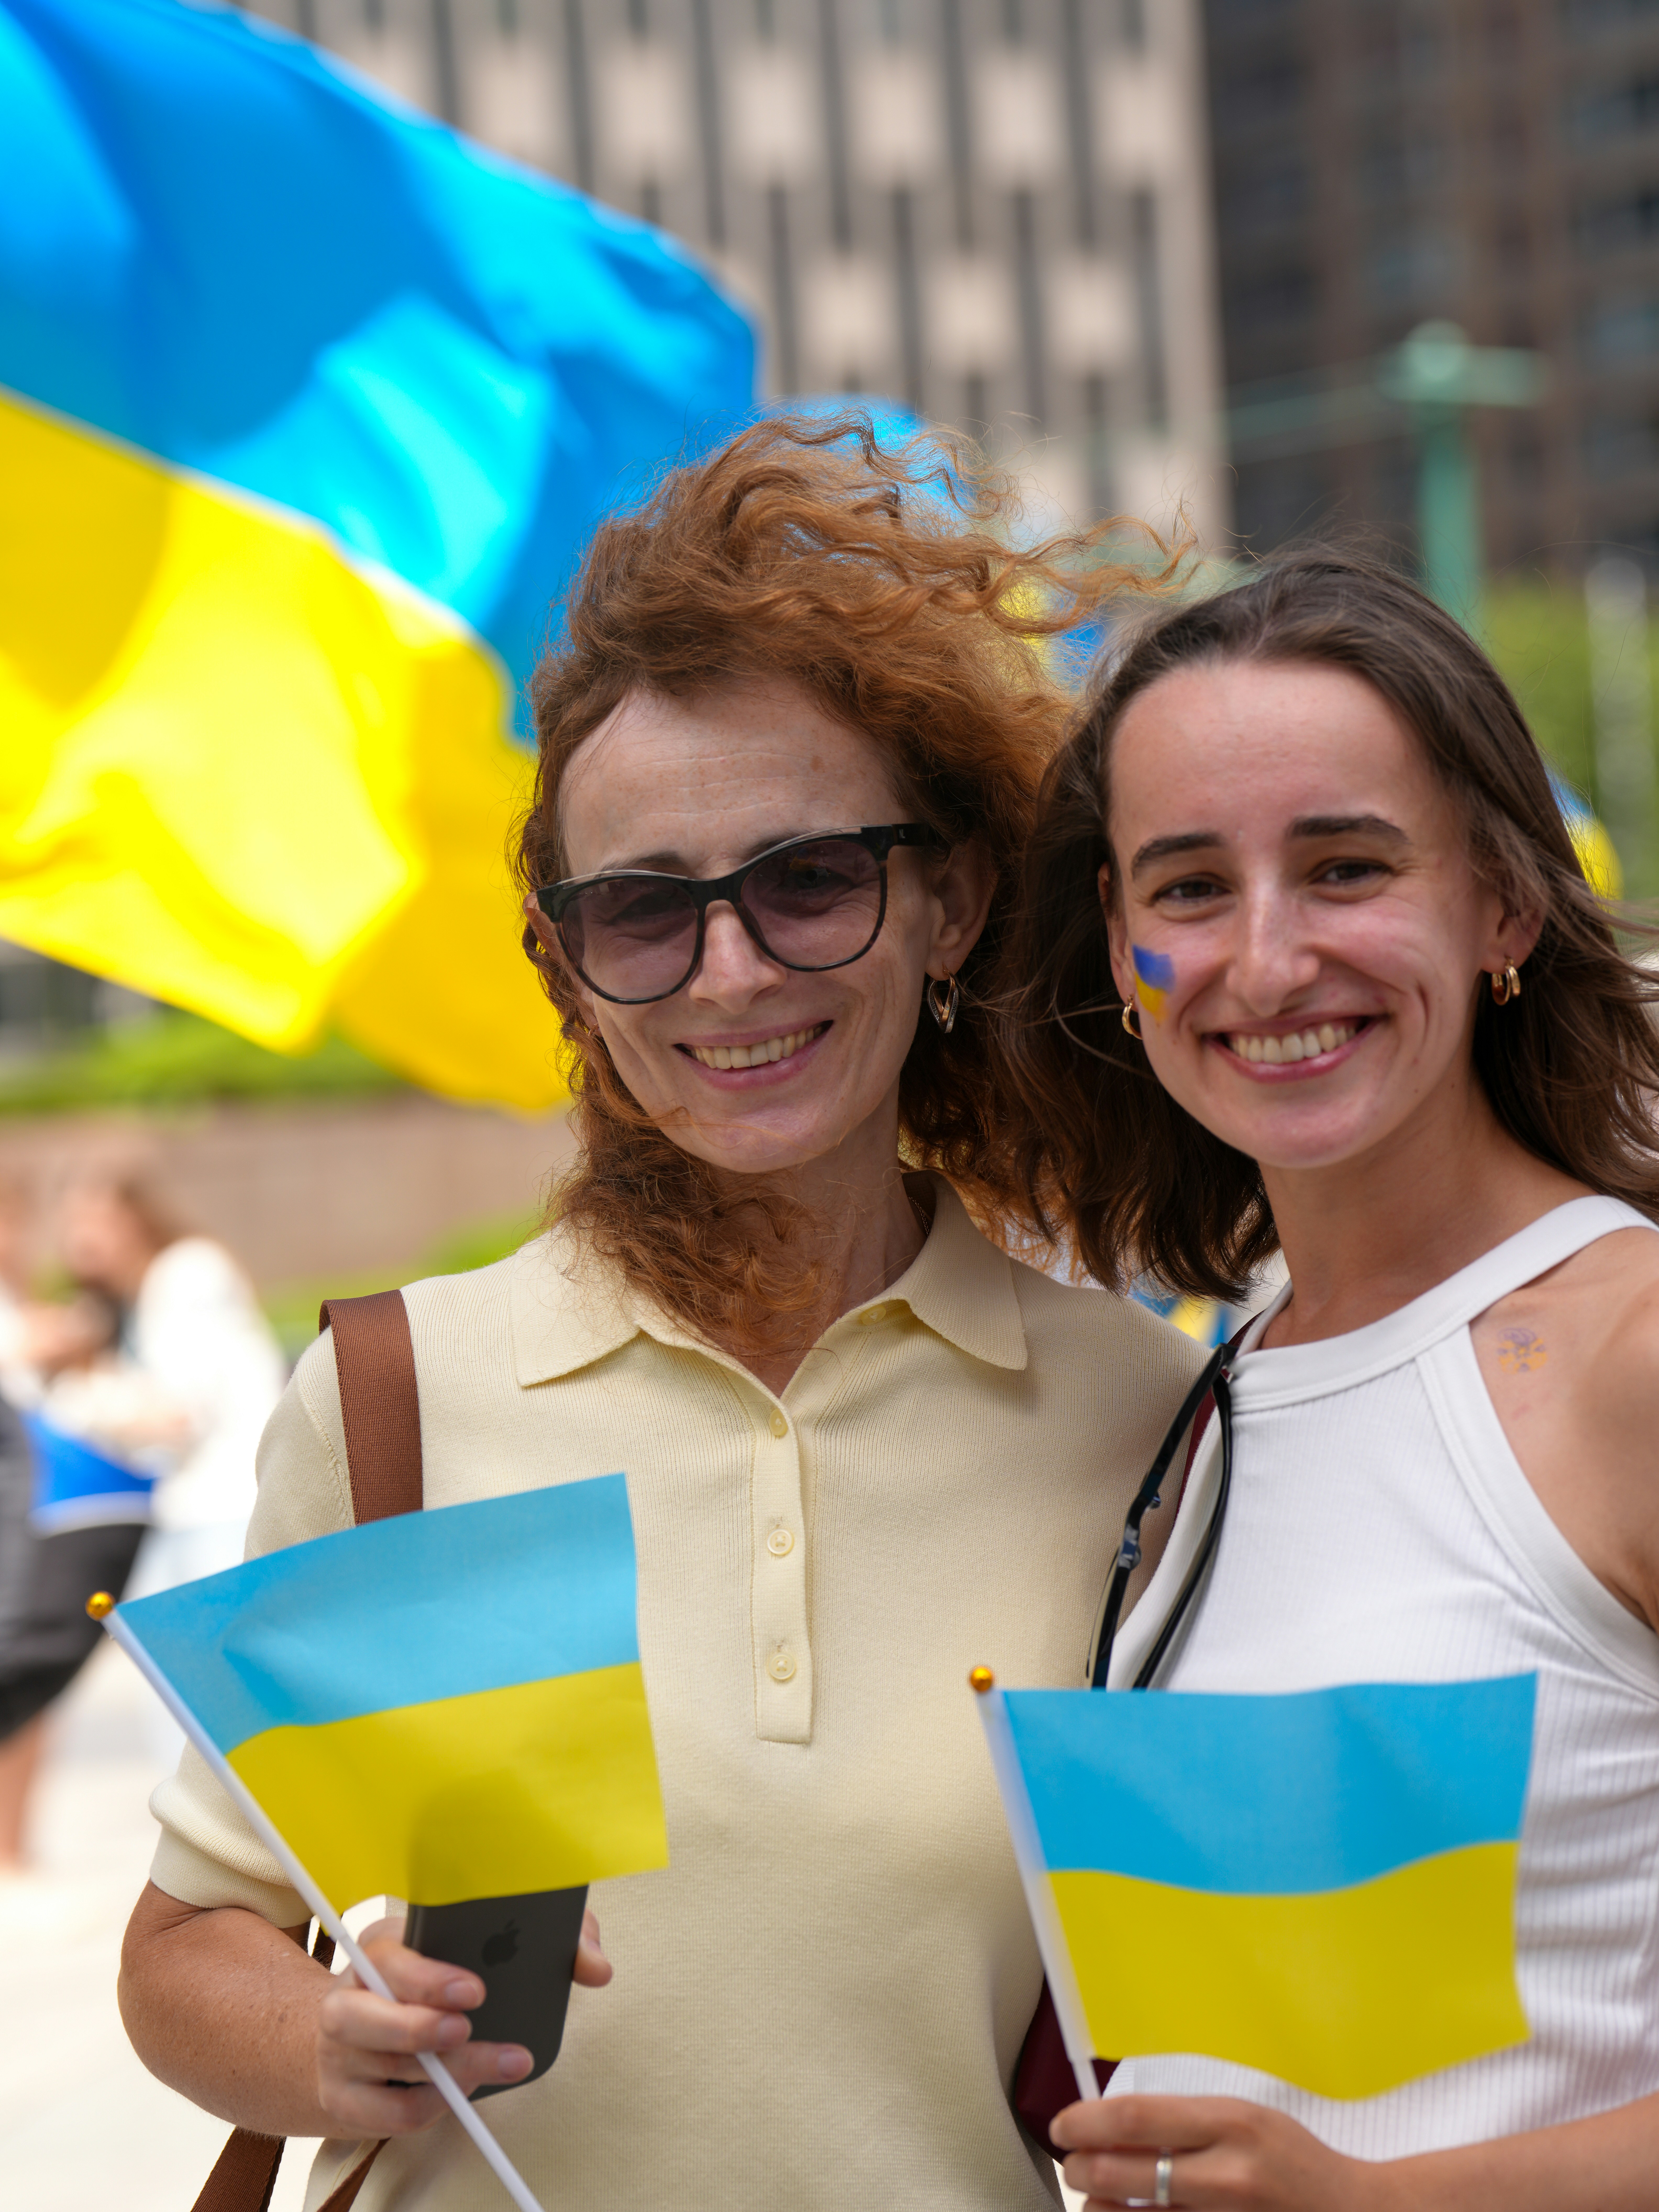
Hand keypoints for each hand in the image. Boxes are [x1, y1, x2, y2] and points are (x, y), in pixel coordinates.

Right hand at [315, 1909, 611, 2135]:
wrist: (361, 2031)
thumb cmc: (439, 1978)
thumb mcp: (480, 1945)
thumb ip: (549, 1941)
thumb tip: (596, 1967)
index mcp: (380, 1951)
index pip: (392, 1959)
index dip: (430, 1978)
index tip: (474, 1991)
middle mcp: (348, 1999)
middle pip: (366, 2017)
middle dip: (421, 2027)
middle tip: (467, 2030)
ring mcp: (338, 2053)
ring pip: (384, 2068)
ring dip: (443, 2074)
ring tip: (496, 2065)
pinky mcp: (344, 2100)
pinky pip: (388, 2115)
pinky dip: (429, 2109)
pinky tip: (464, 2093)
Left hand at [1051, 2094, 1387, 2211]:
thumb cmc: (1292, 2161)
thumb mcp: (1244, 2119)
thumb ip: (1184, 2122)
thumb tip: (1113, 2125)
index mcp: (1229, 2124)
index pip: (1134, 2118)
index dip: (1085, 2121)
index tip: (1062, 2126)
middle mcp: (1226, 2173)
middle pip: (1122, 2170)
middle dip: (1081, 2168)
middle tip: (1072, 2165)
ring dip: (1098, 2209)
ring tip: (1094, 2200)